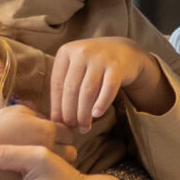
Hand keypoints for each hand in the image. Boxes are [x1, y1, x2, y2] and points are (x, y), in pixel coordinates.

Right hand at [0, 103, 76, 179]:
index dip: (61, 133)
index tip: (54, 135)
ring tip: (43, 163)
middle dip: (64, 150)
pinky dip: (44, 178)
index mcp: (47, 130)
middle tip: (51, 150)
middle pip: (72, 152)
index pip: (69, 132)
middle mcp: (50, 151)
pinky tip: (34, 174)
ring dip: (57, 165)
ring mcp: (42, 171)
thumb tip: (48, 121)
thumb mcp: (16, 111)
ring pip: (63, 169)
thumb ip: (38, 115)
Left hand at [50, 37, 173, 130]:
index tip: (59, 124)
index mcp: (66, 51)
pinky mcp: (117, 65)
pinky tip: (97, 114)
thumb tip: (55, 120)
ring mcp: (100, 57)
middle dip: (71, 113)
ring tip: (84, 127)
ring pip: (87, 91)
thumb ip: (65, 88)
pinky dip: (102, 103)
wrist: (124, 51)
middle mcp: (82, 51)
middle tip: (73, 129)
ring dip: (84, 113)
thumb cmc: (94, 65)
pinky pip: (108, 88)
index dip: (57, 107)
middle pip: (71, 89)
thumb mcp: (76, 69)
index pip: (57, 84)